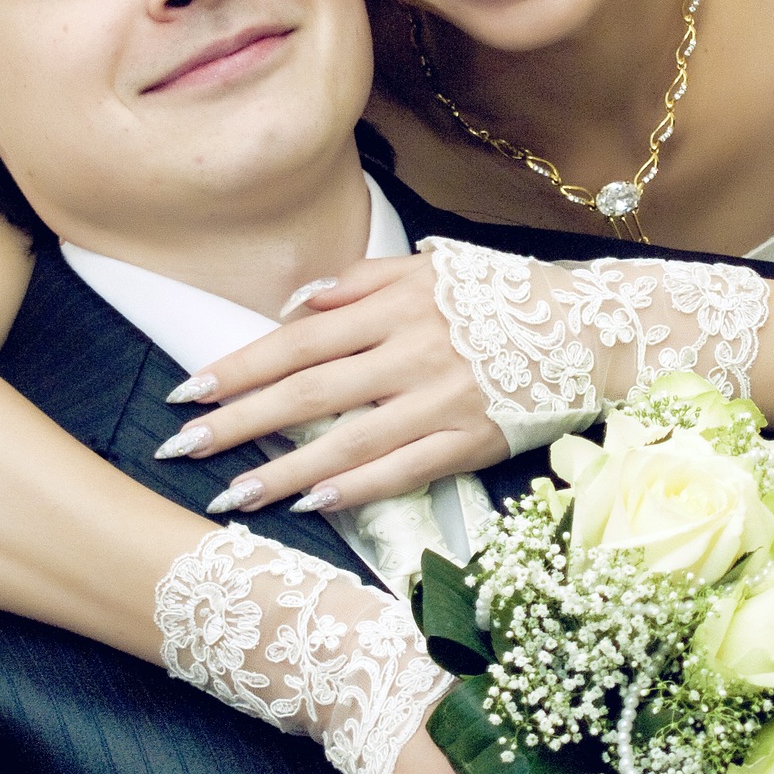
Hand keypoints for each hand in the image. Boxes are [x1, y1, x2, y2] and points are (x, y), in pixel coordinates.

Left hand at [157, 253, 507, 510]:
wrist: (593, 329)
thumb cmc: (502, 297)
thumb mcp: (430, 268)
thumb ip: (358, 283)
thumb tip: (294, 303)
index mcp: (396, 306)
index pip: (299, 340)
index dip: (241, 366)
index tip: (190, 391)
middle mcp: (412, 352)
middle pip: (309, 391)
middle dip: (239, 421)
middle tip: (181, 447)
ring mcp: (441, 401)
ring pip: (348, 440)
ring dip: (284, 471)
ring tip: (230, 494)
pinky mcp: (471, 441)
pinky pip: (404, 470)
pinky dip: (356, 488)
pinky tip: (311, 505)